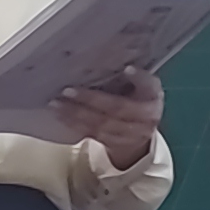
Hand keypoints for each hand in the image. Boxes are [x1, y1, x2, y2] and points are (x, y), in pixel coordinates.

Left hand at [50, 69, 164, 169]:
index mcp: (152, 102)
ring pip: (100, 125)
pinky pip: (91, 134)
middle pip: (116, 109)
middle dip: (91, 100)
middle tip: (67, 91)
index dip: (139, 79)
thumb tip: (126, 66)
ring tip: (57, 104)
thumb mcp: (147, 87)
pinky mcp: (111, 143)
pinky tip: (60, 116)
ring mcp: (127, 135)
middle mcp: (143, 121)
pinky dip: (74, 124)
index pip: (148, 88)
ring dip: (76, 114)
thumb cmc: (141, 102)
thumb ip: (139, 77)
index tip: (128, 69)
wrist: (140, 135)